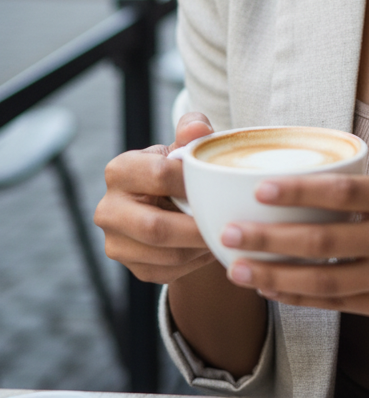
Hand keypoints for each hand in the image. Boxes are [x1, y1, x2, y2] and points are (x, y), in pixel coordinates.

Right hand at [94, 112, 217, 283]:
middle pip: (156, 227)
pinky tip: (211, 248)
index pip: (160, 175)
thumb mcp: (183, 146)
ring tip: (225, 235)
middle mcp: (108, 209)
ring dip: (200, 248)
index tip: (220, 185)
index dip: (193, 181)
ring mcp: (115, 243)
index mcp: (120, 171)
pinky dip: (196, 263)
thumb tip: (200, 128)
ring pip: (165, 255)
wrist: (166, 202)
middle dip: (197, 228)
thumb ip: (192, 131)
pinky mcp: (131, 268)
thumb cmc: (178, 168)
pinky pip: (168, 271)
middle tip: (230, 224)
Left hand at [221, 173, 368, 322]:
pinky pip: (341, 303)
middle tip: (230, 235)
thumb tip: (324, 186)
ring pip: (324, 279)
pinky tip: (279, 292)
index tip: (260, 189)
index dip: (298, 192)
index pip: (342, 193)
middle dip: (270, 239)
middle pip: (322, 240)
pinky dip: (307, 298)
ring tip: (242, 271)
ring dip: (278, 277)